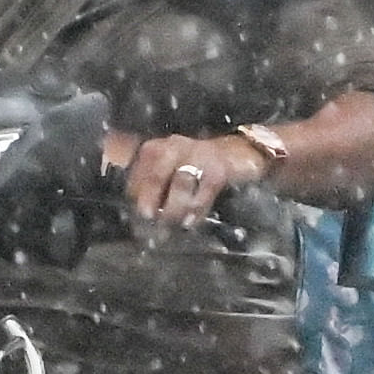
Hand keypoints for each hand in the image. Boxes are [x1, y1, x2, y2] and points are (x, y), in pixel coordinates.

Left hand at [117, 131, 267, 230]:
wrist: (239, 152)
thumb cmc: (198, 168)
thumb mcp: (171, 172)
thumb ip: (155, 190)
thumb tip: (141, 217)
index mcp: (157, 149)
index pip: (138, 173)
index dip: (135, 195)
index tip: (135, 217)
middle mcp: (175, 147)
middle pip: (156, 175)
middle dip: (150, 201)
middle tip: (148, 222)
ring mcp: (199, 155)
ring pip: (180, 183)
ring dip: (173, 209)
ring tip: (170, 226)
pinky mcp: (219, 168)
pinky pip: (204, 189)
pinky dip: (196, 207)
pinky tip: (190, 222)